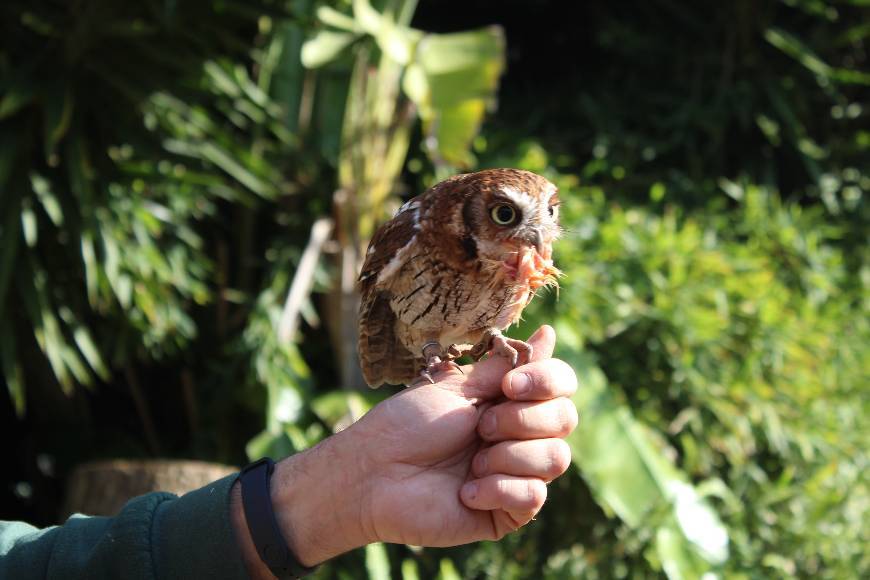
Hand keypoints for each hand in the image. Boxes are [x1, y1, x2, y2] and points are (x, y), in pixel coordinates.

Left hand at [232, 325, 577, 576]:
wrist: (375, 471)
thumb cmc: (409, 424)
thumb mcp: (460, 387)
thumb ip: (507, 366)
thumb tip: (550, 334)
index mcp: (511, 401)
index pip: (562, 385)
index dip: (548, 380)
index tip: (510, 384)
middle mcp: (521, 436)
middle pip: (565, 419)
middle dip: (521, 419)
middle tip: (479, 426)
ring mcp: (516, 474)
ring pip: (555, 459)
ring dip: (508, 455)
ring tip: (470, 463)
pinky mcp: (507, 513)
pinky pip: (533, 497)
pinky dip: (498, 489)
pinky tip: (465, 491)